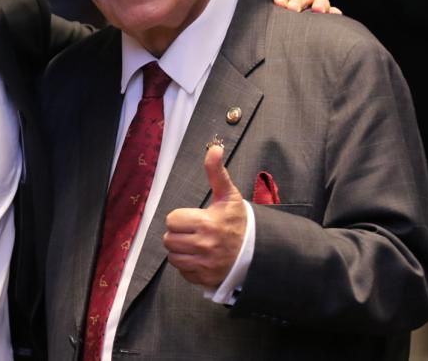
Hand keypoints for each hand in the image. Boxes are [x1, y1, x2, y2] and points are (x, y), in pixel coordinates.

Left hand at [163, 144, 246, 286]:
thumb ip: (216, 172)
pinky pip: (182, 272)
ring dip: (180, 250)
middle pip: (169, 239)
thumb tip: (214, 148)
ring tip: (195, 244)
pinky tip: (200, 257)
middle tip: (193, 231)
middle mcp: (204, 246)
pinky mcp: (205, 279)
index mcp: (207, 223)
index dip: (180, 218)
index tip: (194, 218)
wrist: (257, 251)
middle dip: (178, 234)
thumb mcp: (228, 195)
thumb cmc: (239, 221)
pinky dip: (188, 266)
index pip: (173, 220)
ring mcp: (204, 265)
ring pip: (173, 257)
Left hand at [254, 0, 341, 13]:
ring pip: (322, 0)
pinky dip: (334, 13)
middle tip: (292, 9)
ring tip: (317, 11)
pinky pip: (333, 12)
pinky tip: (334, 15)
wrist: (277, 14)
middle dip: (299, 0)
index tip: (278, 2)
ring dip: (321, 4)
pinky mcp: (326, 14)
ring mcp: (318, 2)